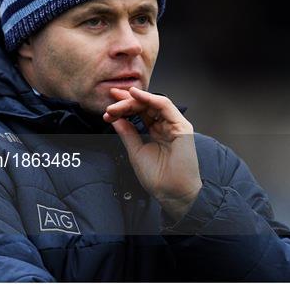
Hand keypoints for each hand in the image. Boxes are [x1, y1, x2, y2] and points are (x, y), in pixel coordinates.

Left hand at [103, 87, 201, 221]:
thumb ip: (127, 133)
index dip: (124, 107)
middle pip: (145, 105)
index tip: (108, 108)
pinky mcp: (181, 126)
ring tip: (118, 100)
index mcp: (157, 131)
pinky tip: (135, 95)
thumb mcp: (135, 151)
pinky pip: (165, 106)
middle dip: (127, 100)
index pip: (140, 112)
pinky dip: (149, 98)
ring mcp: (174, 125)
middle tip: (111, 97)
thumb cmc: (158, 177)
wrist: (172, 193)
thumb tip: (115, 119)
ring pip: (153, 103)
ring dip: (134, 100)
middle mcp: (166, 126)